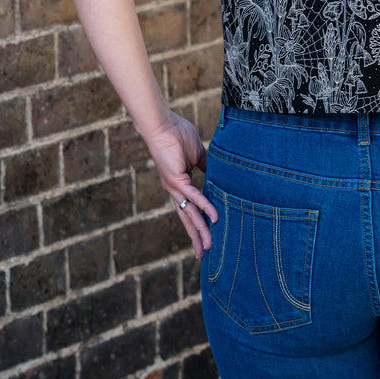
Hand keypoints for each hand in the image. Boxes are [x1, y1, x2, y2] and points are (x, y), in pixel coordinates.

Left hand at [139, 110, 218, 258]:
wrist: (162, 125)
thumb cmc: (177, 134)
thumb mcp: (197, 154)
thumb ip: (205, 167)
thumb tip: (216, 175)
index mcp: (179, 185)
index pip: (189, 209)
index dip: (197, 223)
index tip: (205, 237)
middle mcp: (175, 190)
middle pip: (187, 218)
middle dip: (195, 236)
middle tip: (203, 253)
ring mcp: (174, 187)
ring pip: (189, 213)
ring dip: (200, 230)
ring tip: (208, 246)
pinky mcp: (176, 180)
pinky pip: (193, 197)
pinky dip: (204, 207)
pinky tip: (214, 217)